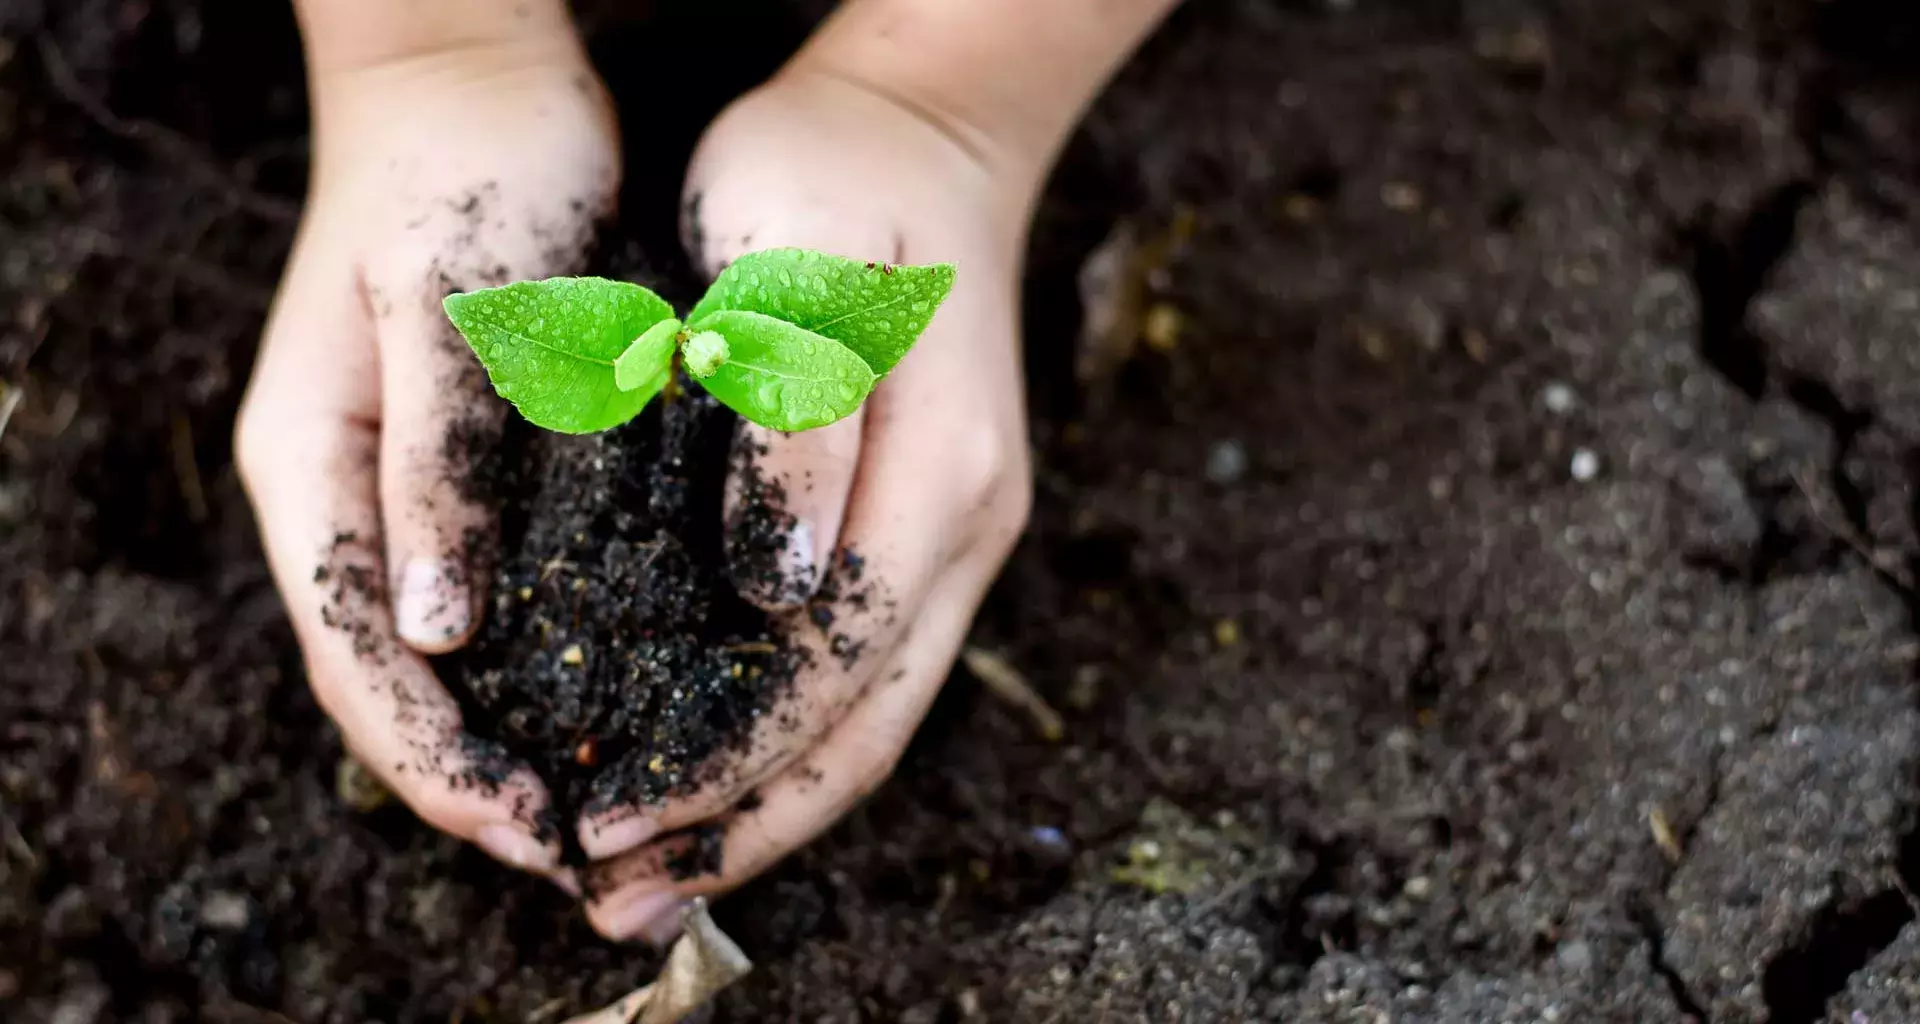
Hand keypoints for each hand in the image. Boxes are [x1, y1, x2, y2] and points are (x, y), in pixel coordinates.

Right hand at [235, 40, 616, 876]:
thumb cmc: (467, 178)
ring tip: (590, 802)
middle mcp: (345, 494)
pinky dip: (533, 659)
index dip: (435, 762)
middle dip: (466, 776)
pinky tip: (606, 693)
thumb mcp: (454, 319)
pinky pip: (484, 593)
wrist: (477, 79)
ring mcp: (398, 481)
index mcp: (311, 472)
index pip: (356, 661)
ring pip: (434, 649)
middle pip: (386, 679)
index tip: (532, 828)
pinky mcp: (463, 461)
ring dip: (498, 734)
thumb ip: (441, 469)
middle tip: (572, 849)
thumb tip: (431, 632)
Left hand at [574, 69, 1034, 941]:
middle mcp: (965, 526)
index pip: (830, 668)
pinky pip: (869, 666)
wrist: (925, 129)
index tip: (608, 822)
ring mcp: (961, 529)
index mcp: (937, 475)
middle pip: (866, 728)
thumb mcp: (790, 269)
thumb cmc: (830, 178)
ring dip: (773, 808)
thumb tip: (776, 593)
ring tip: (663, 878)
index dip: (723, 764)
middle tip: (617, 900)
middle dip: (744, 828)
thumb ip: (793, 433)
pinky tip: (725, 770)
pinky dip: (796, 740)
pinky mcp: (932, 521)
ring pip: (876, 715)